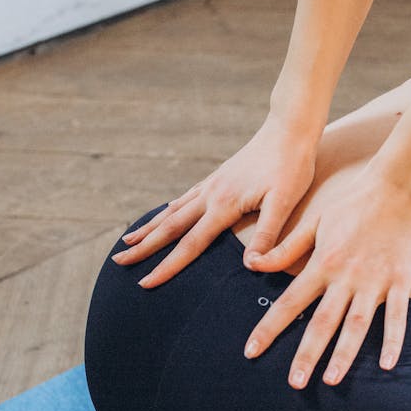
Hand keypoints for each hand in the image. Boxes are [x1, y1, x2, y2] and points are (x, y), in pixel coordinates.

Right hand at [110, 113, 317, 285]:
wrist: (289, 127)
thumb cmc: (292, 166)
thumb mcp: (284, 202)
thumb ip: (266, 235)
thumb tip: (249, 267)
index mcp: (224, 205)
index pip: (190, 244)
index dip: (167, 266)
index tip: (146, 282)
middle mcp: (210, 195)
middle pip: (170, 227)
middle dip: (144, 248)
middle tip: (118, 263)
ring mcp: (212, 185)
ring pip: (172, 212)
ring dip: (149, 229)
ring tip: (127, 242)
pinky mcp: (218, 178)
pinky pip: (185, 198)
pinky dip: (169, 210)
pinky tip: (164, 214)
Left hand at [243, 165, 410, 387]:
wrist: (398, 186)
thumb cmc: (354, 202)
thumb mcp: (314, 222)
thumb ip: (285, 248)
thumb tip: (252, 264)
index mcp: (321, 263)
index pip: (288, 302)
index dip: (268, 328)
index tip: (251, 351)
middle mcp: (345, 276)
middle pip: (321, 322)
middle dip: (306, 354)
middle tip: (294, 384)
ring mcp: (374, 280)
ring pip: (357, 324)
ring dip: (343, 354)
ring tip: (331, 380)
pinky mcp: (401, 279)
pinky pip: (397, 315)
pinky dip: (393, 340)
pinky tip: (387, 365)